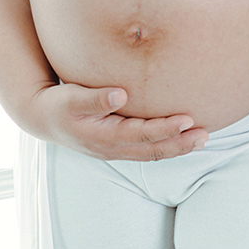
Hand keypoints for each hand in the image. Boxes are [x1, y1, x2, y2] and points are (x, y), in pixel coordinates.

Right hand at [27, 82, 208, 160]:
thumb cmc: (59, 105)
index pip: (141, 136)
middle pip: (153, 150)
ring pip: (152, 152)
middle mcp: (113, 148)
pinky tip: (181, 136)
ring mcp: (116, 149)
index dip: (165, 129)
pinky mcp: (118, 144)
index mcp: (104, 137)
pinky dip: (166, 144)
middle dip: (180, 144)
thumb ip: (95, 98)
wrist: (44, 119)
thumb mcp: (71, 98)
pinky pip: (147, 148)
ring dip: (177, 146)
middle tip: (204, 134)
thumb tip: (120, 95)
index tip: (187, 119)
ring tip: (202, 137)